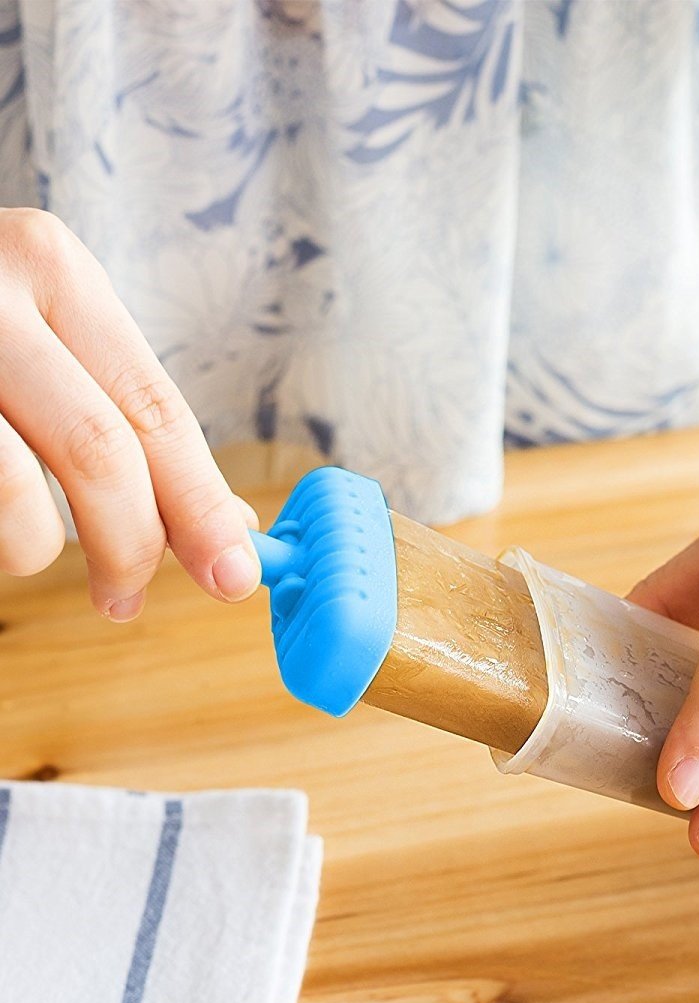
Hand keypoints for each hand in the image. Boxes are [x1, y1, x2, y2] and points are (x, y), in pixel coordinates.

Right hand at [0, 208, 258, 618]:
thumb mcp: (53, 342)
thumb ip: (132, 421)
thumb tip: (232, 529)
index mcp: (52, 267)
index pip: (156, 412)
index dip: (201, 507)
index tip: (235, 576)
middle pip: (101, 453)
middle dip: (132, 547)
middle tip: (128, 598)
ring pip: (15, 496)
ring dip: (33, 547)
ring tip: (26, 544)